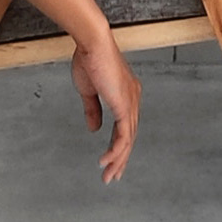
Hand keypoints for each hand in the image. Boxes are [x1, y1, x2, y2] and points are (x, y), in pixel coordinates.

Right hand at [70, 37, 142, 182]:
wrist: (92, 44)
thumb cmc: (89, 60)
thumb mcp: (89, 92)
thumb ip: (93, 111)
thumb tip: (94, 129)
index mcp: (126, 95)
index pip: (125, 127)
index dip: (118, 146)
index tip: (111, 162)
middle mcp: (133, 100)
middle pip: (130, 137)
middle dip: (121, 159)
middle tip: (112, 177)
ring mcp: (131, 103)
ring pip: (128, 140)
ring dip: (118, 160)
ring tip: (108, 176)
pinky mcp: (124, 105)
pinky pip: (123, 135)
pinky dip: (116, 151)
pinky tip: (106, 161)